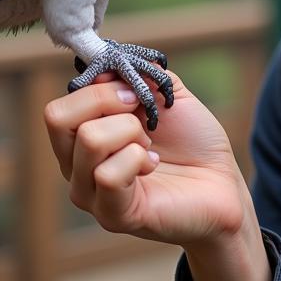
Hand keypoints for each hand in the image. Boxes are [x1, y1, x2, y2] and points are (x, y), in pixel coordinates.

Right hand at [43, 70, 270, 280]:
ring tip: (150, 146)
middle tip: (141, 114)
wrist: (222, 181)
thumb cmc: (191, 139)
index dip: (98, 88)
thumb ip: (136, 73)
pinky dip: (138, 159)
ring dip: (131, 132)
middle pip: (58, 118)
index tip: (133, 91)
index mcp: (81, 137)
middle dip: (107, 100)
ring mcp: (91, 194)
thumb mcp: (165, 92)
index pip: (58, 107)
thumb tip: (105, 65)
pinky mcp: (113, 215)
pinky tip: (152, 166)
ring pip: (89, 140)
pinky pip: (109, 175)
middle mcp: (76, 167)